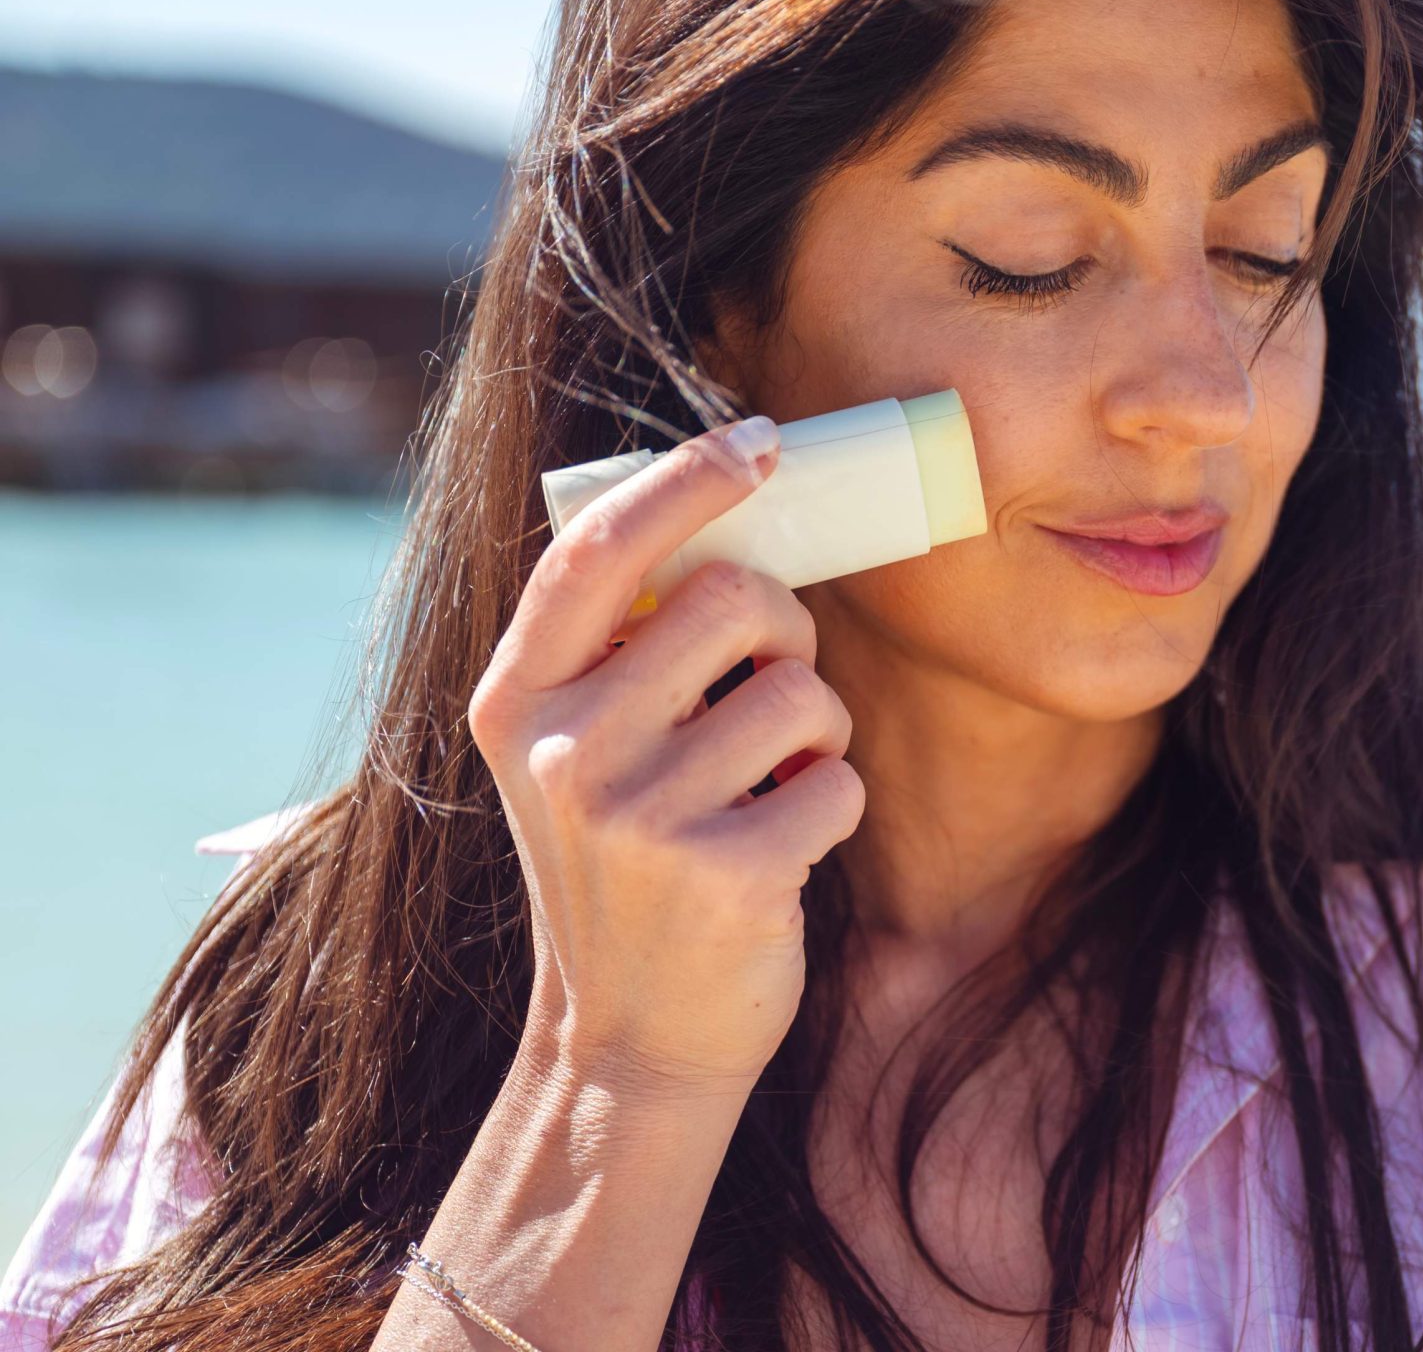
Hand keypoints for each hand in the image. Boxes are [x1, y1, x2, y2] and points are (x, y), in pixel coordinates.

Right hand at [466, 416, 864, 1092]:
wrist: (629, 1045)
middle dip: (787, 631)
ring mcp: (639, 817)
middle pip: (733, 598)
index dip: (687, 479)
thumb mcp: (575, 757)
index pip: (600, 548)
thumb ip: (618, 653)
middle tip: (775, 686)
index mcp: (515, 702)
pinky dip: (835, 807)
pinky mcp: (724, 875)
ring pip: (802, 692)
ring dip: (819, 732)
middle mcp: (561, 751)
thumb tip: (727, 520)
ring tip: (773, 785)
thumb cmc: (627, 872)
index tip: (758, 444)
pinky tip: (784, 851)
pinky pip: (839, 783)